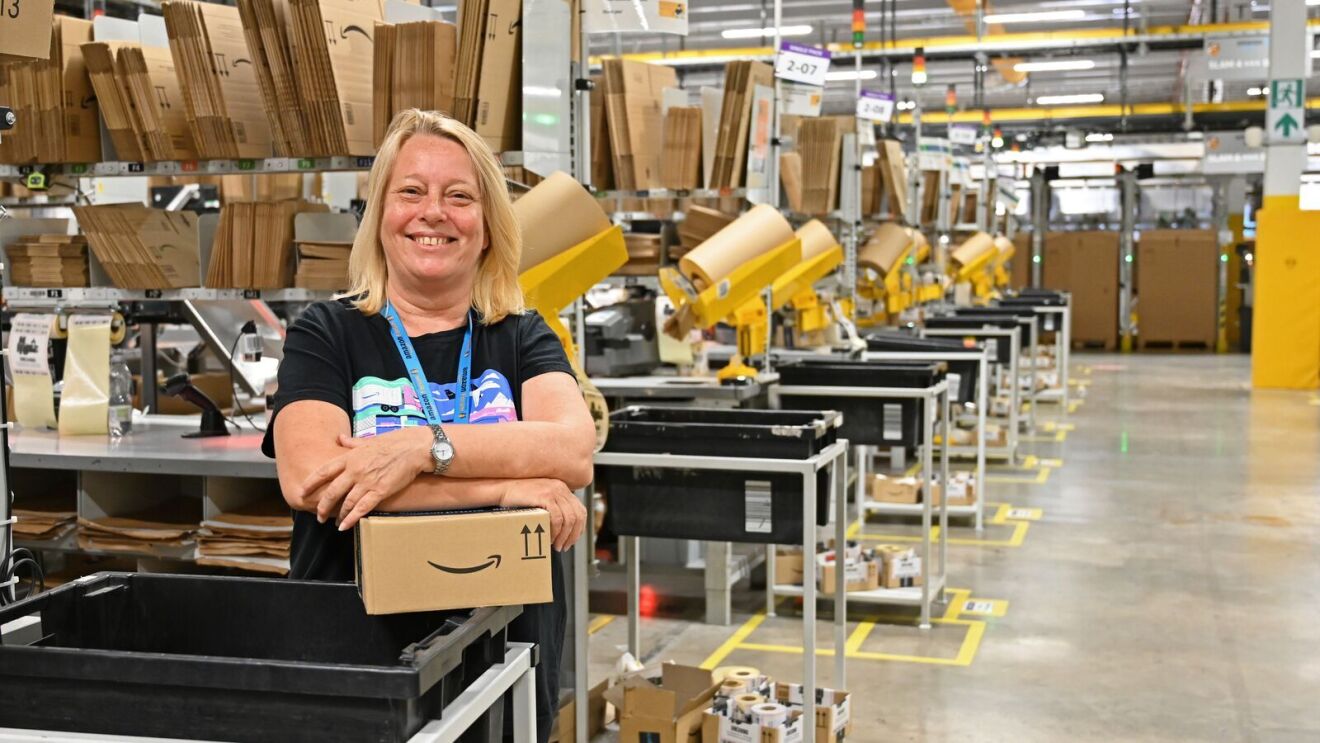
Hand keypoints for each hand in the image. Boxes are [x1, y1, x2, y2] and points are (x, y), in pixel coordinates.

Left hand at [294, 429, 429, 530]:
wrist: (414, 448)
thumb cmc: (394, 442)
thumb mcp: (369, 440)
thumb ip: (352, 443)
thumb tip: (340, 438)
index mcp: (350, 457)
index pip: (324, 471)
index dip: (311, 483)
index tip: (302, 491)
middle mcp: (355, 470)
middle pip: (332, 491)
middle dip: (322, 506)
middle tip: (318, 515)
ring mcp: (367, 481)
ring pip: (346, 502)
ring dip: (338, 515)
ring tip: (334, 522)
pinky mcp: (380, 491)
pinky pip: (362, 508)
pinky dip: (351, 518)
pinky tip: (345, 525)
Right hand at [499, 479, 585, 551]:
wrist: (501, 488)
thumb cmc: (517, 497)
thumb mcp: (539, 499)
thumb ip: (552, 508)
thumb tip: (561, 529)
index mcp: (562, 488)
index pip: (580, 510)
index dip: (579, 528)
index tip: (572, 540)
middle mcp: (561, 488)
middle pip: (578, 516)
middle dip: (573, 535)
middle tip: (564, 547)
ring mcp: (554, 491)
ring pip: (569, 519)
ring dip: (564, 536)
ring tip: (557, 546)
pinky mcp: (545, 496)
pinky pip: (557, 518)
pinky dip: (556, 531)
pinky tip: (550, 538)